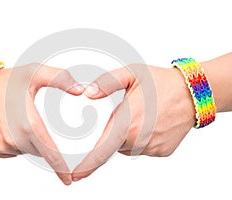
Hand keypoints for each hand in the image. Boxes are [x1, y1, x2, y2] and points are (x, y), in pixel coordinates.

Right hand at [0, 64, 83, 184]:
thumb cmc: (8, 80)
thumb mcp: (36, 73)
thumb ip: (61, 79)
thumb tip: (80, 90)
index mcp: (28, 124)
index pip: (50, 153)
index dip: (60, 168)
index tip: (68, 180)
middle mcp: (13, 139)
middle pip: (39, 151)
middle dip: (40, 139)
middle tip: (30, 119)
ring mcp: (0, 146)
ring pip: (24, 151)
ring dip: (26, 141)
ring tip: (16, 119)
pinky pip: (10, 151)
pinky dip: (13, 143)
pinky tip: (6, 126)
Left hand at [72, 65, 195, 180]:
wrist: (192, 92)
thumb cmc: (160, 82)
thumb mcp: (131, 73)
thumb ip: (106, 83)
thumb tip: (88, 93)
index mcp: (127, 121)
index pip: (102, 150)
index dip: (87, 165)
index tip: (76, 176)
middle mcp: (139, 139)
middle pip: (114, 144)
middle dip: (116, 131)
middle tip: (130, 113)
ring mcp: (152, 147)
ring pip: (129, 147)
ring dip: (129, 136)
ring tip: (144, 116)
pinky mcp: (163, 151)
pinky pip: (143, 149)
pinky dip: (143, 139)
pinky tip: (153, 124)